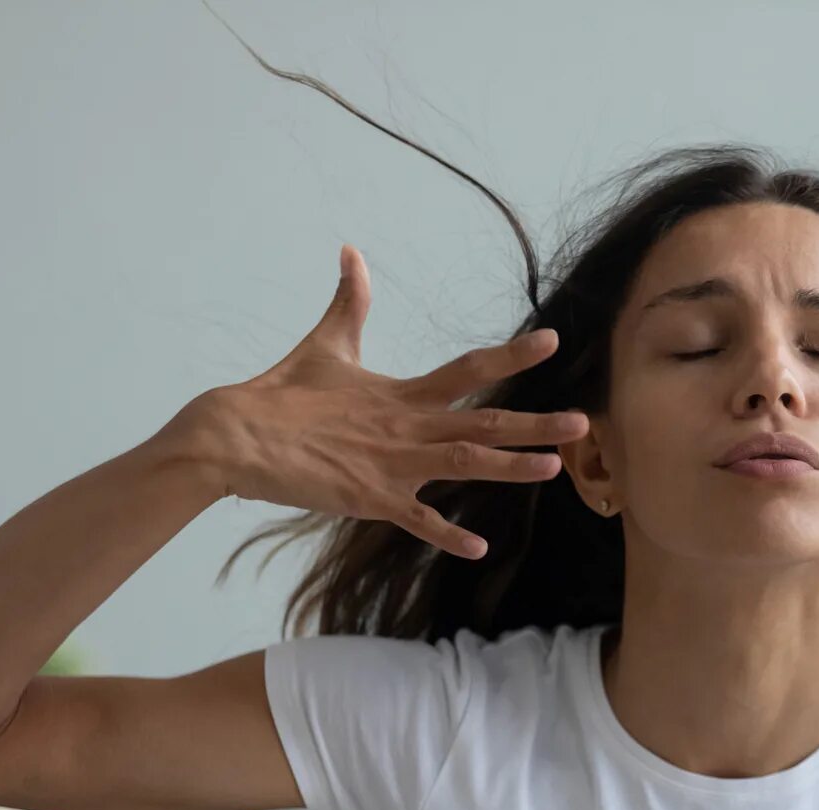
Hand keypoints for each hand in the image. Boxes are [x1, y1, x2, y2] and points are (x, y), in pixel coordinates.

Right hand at [172, 245, 587, 558]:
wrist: (236, 435)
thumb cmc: (281, 393)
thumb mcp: (325, 344)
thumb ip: (348, 303)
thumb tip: (351, 252)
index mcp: (402, 392)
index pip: (468, 368)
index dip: (512, 355)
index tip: (553, 342)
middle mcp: (407, 426)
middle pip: (483, 421)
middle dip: (535, 423)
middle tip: (582, 422)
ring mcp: (392, 464)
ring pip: (464, 465)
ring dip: (511, 468)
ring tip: (554, 469)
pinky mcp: (370, 498)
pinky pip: (418, 521)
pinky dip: (448, 535)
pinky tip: (480, 548)